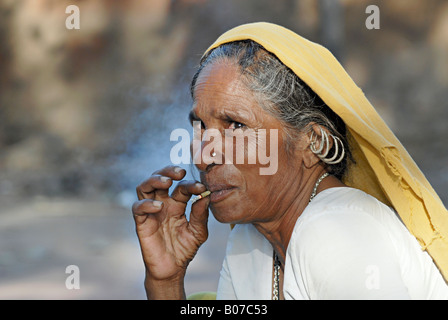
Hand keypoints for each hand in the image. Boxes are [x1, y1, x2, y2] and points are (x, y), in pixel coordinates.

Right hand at [132, 166, 209, 298]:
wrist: (173, 270)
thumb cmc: (185, 249)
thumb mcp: (198, 232)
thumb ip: (200, 215)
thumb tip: (205, 196)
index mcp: (177, 203)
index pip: (182, 186)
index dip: (191, 184)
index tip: (202, 187)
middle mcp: (163, 204)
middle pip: (160, 178)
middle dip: (168, 171)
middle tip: (180, 172)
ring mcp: (151, 212)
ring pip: (145, 187)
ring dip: (154, 180)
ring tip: (167, 182)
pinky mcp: (142, 223)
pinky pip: (138, 208)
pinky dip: (146, 204)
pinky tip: (159, 206)